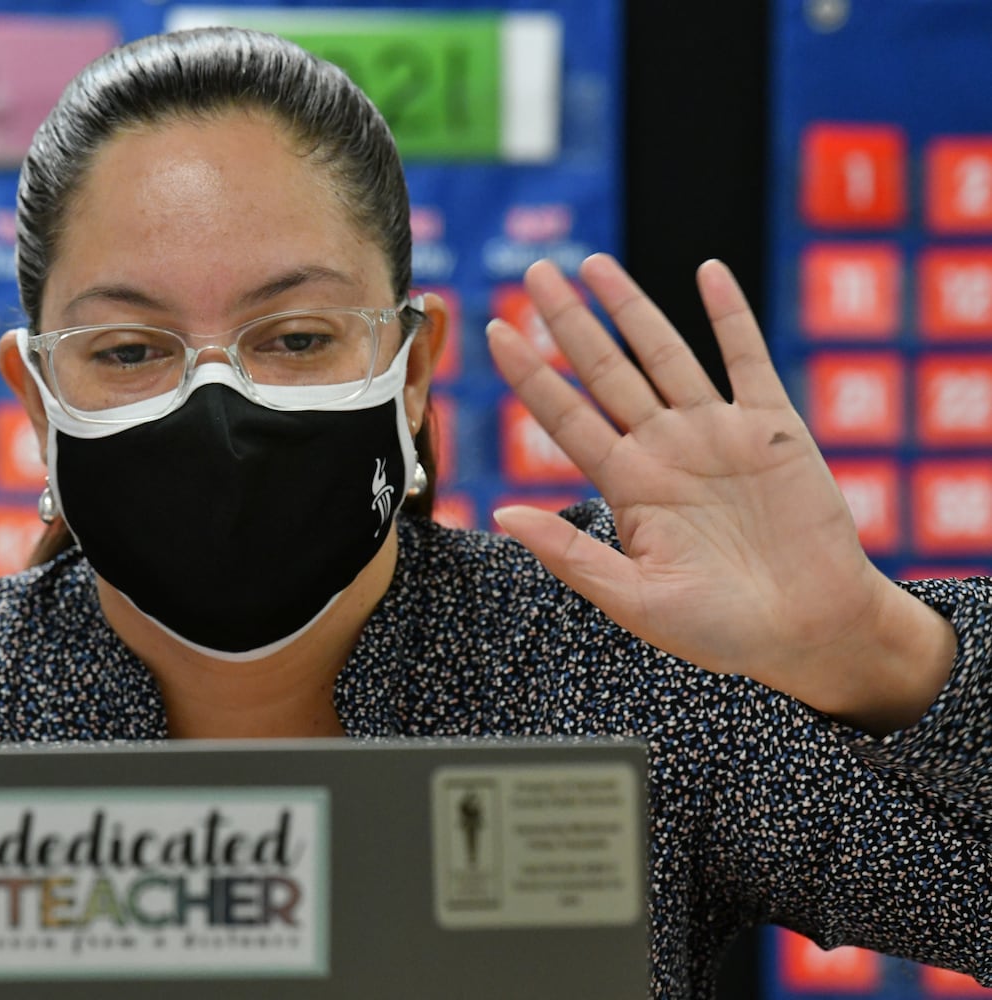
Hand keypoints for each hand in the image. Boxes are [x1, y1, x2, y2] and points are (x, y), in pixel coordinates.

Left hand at [487, 254, 954, 733]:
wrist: (809, 631)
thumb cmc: (720, 628)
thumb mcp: (636, 600)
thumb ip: (571, 555)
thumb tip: (503, 513)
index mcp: (628, 487)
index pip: (565, 418)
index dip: (531, 375)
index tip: (495, 332)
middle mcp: (664, 448)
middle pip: (604, 370)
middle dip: (568, 321)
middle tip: (535, 271)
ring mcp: (717, 432)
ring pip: (664, 354)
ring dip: (631, 307)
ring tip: (593, 264)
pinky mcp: (774, 427)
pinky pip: (747, 359)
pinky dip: (729, 315)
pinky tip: (707, 273)